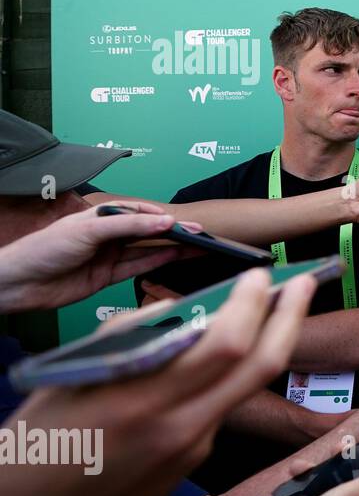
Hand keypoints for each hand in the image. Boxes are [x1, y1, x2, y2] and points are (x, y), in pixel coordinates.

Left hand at [0, 203, 191, 313]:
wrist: (20, 283)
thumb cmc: (44, 249)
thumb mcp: (88, 230)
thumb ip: (128, 226)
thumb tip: (162, 221)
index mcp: (100, 216)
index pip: (138, 212)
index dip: (161, 216)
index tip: (182, 222)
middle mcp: (106, 235)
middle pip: (146, 232)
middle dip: (173, 232)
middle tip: (200, 234)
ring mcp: (108, 256)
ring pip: (147, 251)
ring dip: (171, 248)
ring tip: (197, 246)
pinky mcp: (107, 277)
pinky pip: (138, 268)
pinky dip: (158, 263)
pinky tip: (176, 257)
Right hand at [0, 267, 315, 495]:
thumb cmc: (32, 450)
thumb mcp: (66, 383)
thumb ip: (124, 341)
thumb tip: (172, 310)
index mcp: (143, 401)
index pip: (226, 345)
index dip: (253, 305)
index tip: (261, 275)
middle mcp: (179, 428)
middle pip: (261, 367)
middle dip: (290, 317)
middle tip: (303, 282)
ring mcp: (191, 450)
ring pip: (244, 389)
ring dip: (266, 345)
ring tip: (269, 310)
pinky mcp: (191, 465)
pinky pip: (218, 411)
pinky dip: (226, 378)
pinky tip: (216, 360)